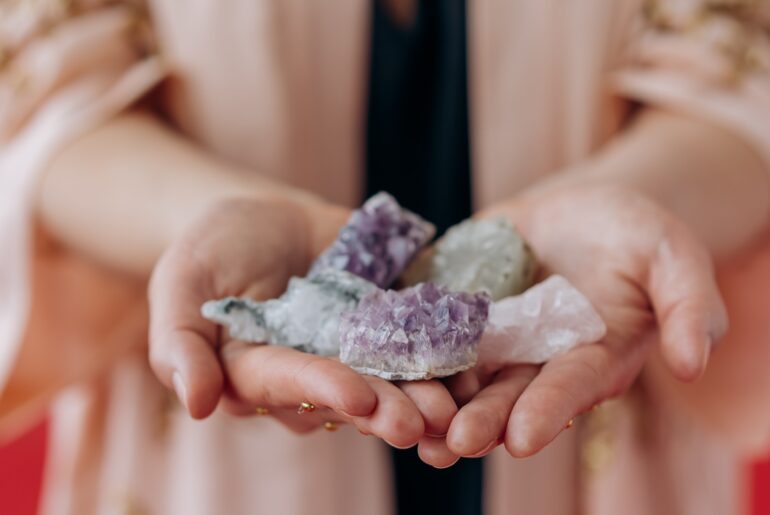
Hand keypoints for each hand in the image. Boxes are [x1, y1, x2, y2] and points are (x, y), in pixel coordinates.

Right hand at [148, 196, 455, 445]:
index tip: (358, 397)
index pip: (289, 383)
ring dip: (424, 397)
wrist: (268, 217)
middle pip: (349, 395)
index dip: (323, 388)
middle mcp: (311, 374)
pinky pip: (418, 341)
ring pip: (391, 379)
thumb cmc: (214, 248)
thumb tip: (195, 405)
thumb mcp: (183, 280)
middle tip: (424, 423)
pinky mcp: (387, 327)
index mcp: (259, 372)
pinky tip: (475, 369)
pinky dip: (446, 356)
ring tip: (455, 410)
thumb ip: (181, 342)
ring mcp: (353, 353)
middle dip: (387, 409)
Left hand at [417, 182, 726, 465]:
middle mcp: (535, 360)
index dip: (547, 411)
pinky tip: (376, 363)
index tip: (522, 436)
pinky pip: (428, 329)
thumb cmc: (634, 233)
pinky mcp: (456, 307)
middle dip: (481, 421)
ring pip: (460, 376)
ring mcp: (492, 337)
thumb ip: (687, 307)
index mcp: (588, 358)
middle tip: (453, 445)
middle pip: (506, 395)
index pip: (568, 388)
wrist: (580, 208)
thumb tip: (692, 365)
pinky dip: (405, 348)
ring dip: (436, 403)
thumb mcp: (672, 256)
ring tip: (407, 426)